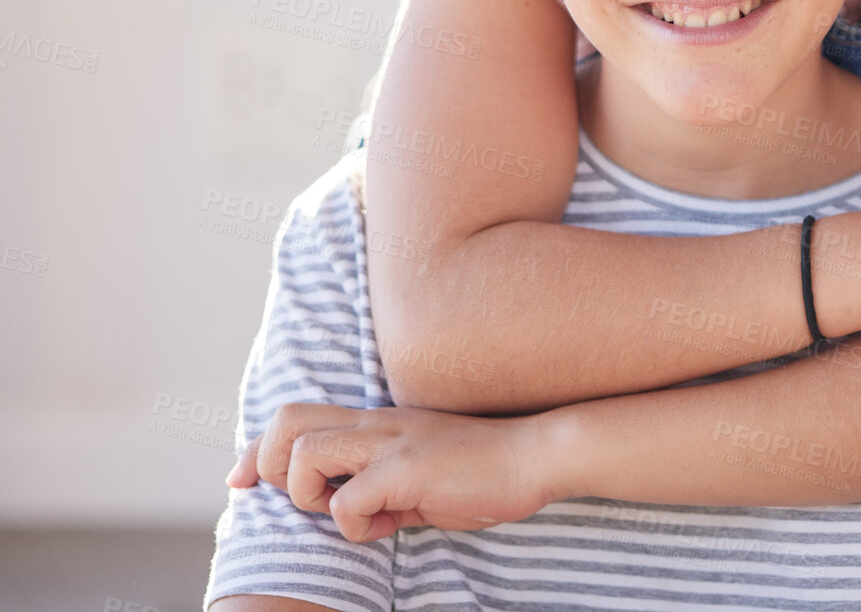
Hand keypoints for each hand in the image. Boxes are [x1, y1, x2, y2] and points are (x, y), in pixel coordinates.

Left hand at [225, 403, 562, 541]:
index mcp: (376, 421)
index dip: (255, 450)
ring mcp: (390, 442)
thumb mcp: (418, 472)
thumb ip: (378, 484)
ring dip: (310, 495)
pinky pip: (349, 502)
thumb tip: (347, 511)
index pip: (294, 417)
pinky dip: (355, 526)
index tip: (239, 481)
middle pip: (286, 422)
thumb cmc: (483, 469)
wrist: (536, 455)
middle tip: (303, 501)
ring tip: (350, 513)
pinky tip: (389, 527)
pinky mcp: (407, 469)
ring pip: (304, 455)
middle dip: (269, 466)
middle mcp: (375, 423)